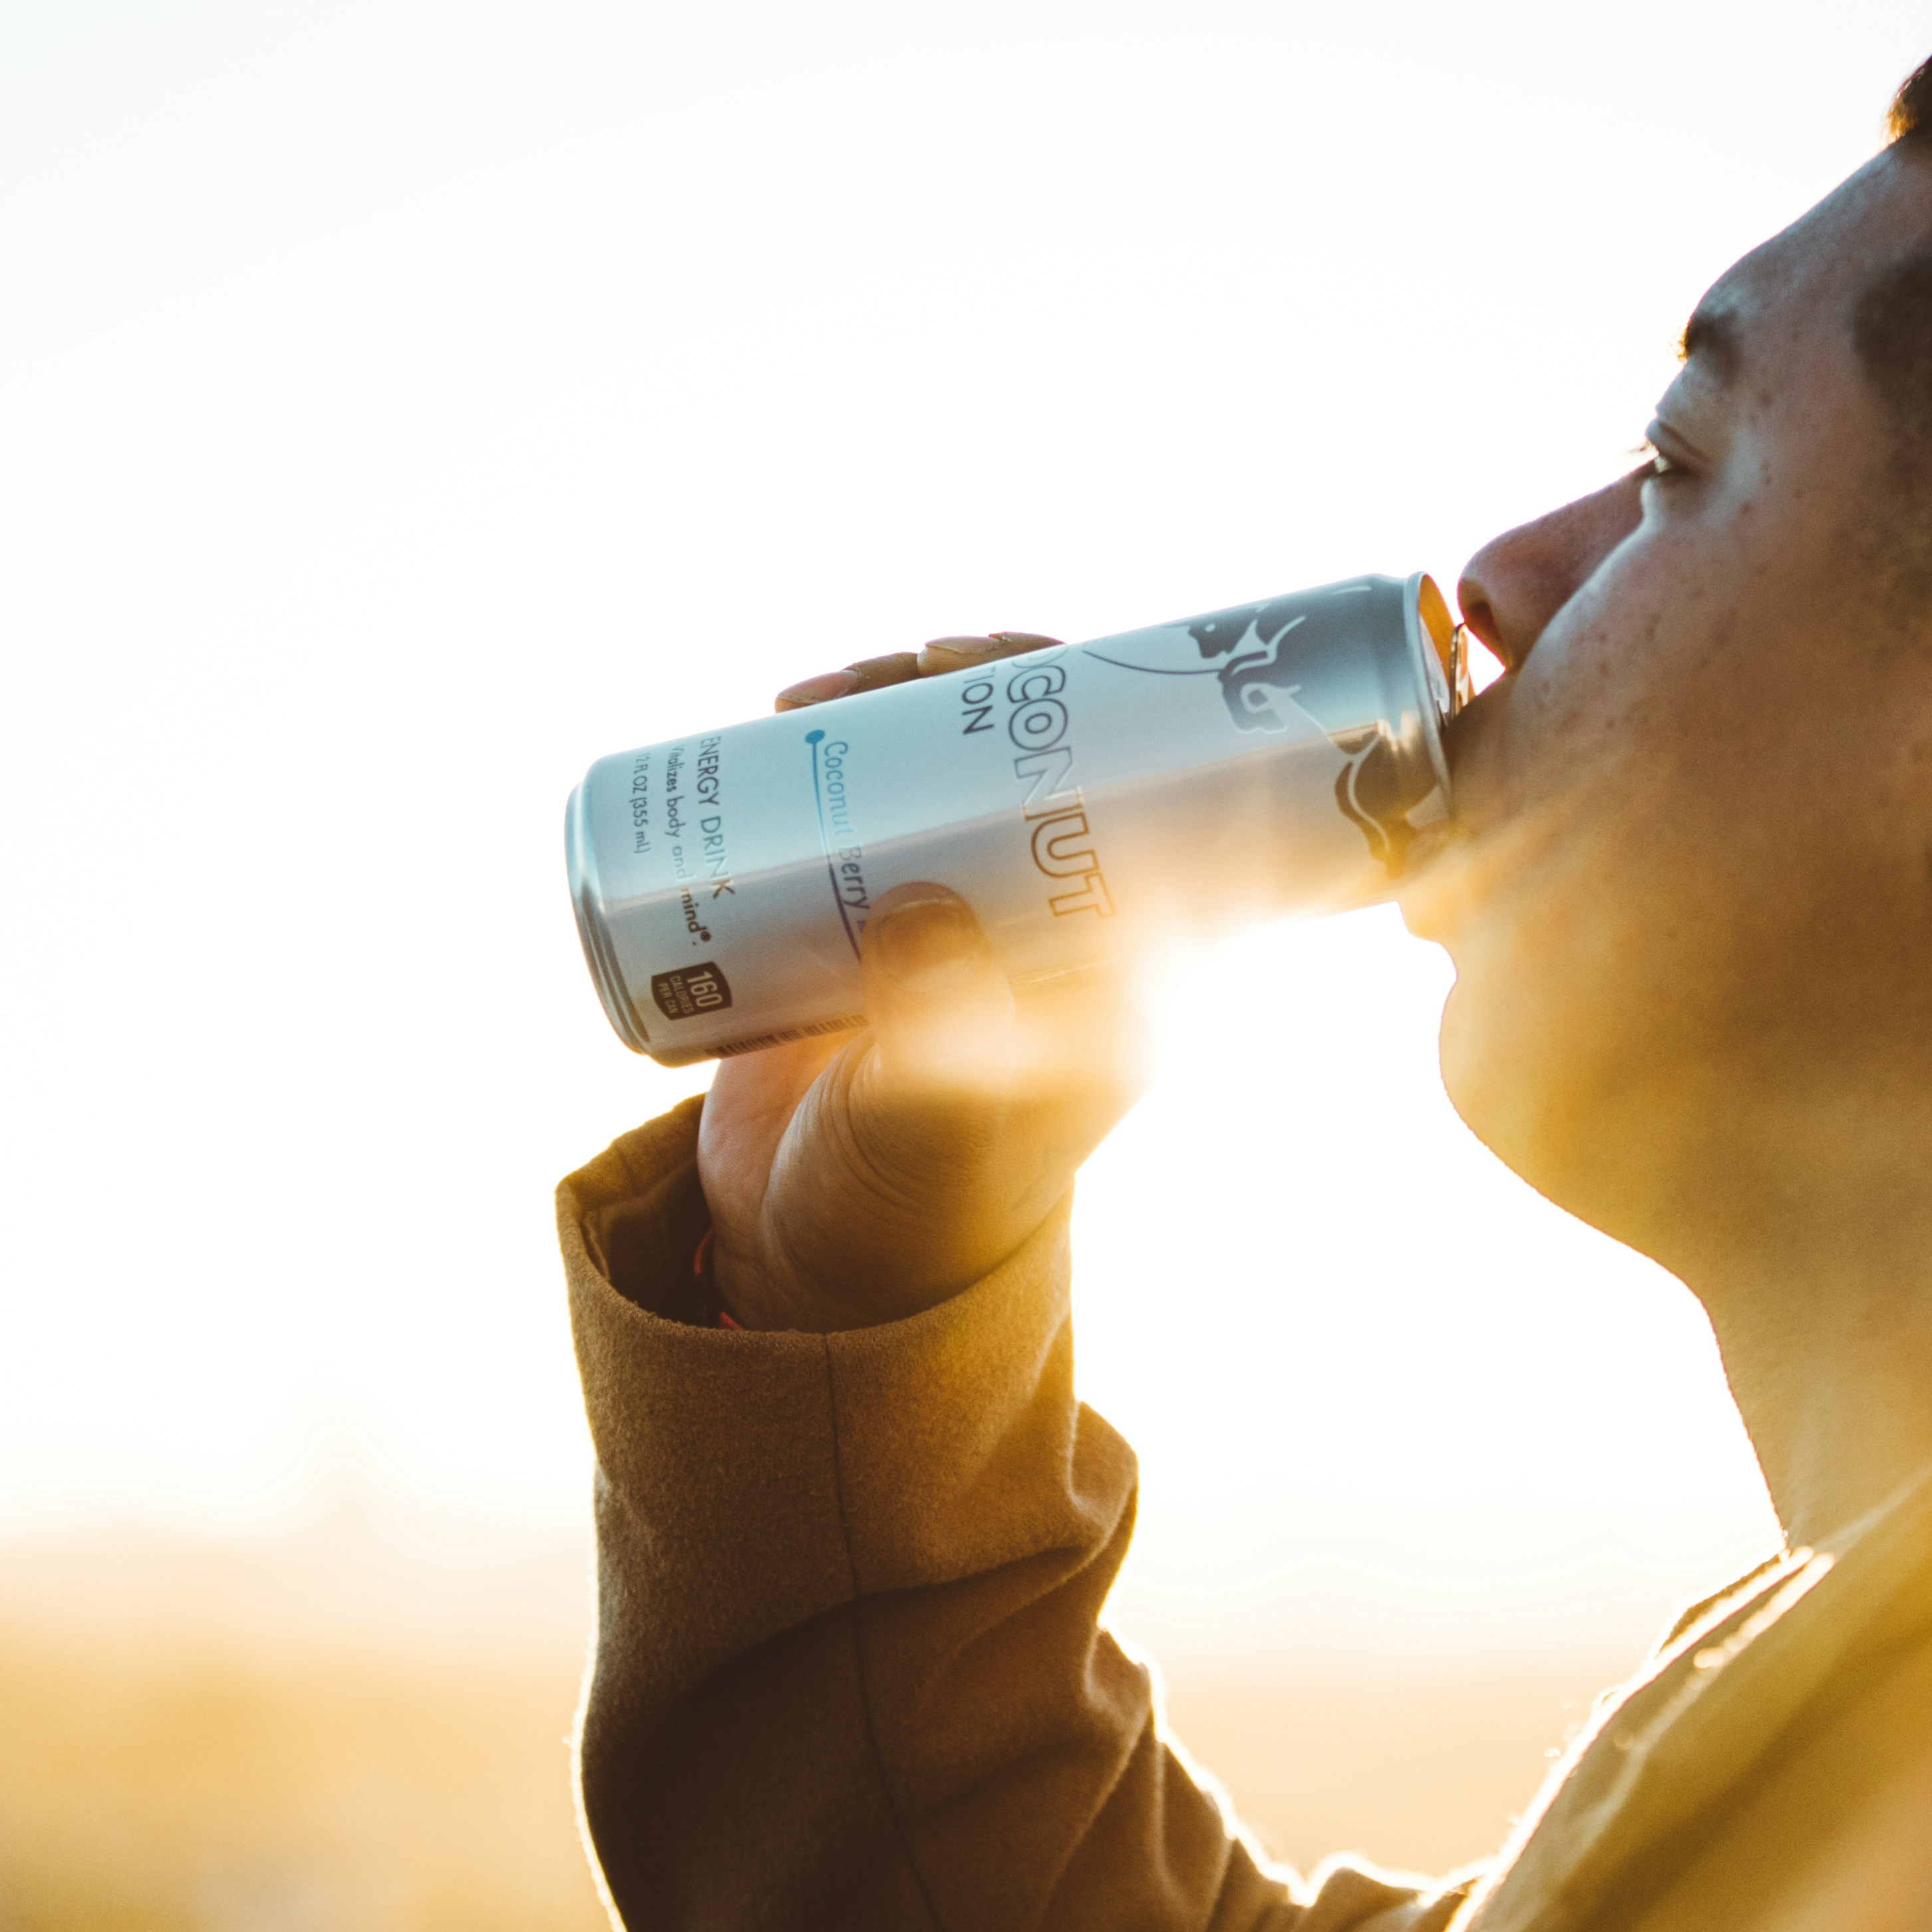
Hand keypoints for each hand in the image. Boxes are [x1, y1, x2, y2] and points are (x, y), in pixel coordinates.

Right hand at [693, 634, 1154, 1331]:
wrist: (805, 1267)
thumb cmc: (901, 1213)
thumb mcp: (931, 1125)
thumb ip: (939, 1037)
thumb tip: (921, 913)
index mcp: (1117, 967)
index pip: (1146, 800)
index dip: (1106, 710)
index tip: (1025, 664)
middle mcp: (1047, 924)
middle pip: (1039, 757)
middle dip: (977, 684)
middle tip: (901, 664)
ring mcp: (957, 912)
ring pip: (947, 765)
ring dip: (894, 702)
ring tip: (814, 695)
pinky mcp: (868, 917)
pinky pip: (864, 803)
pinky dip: (830, 746)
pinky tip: (785, 713)